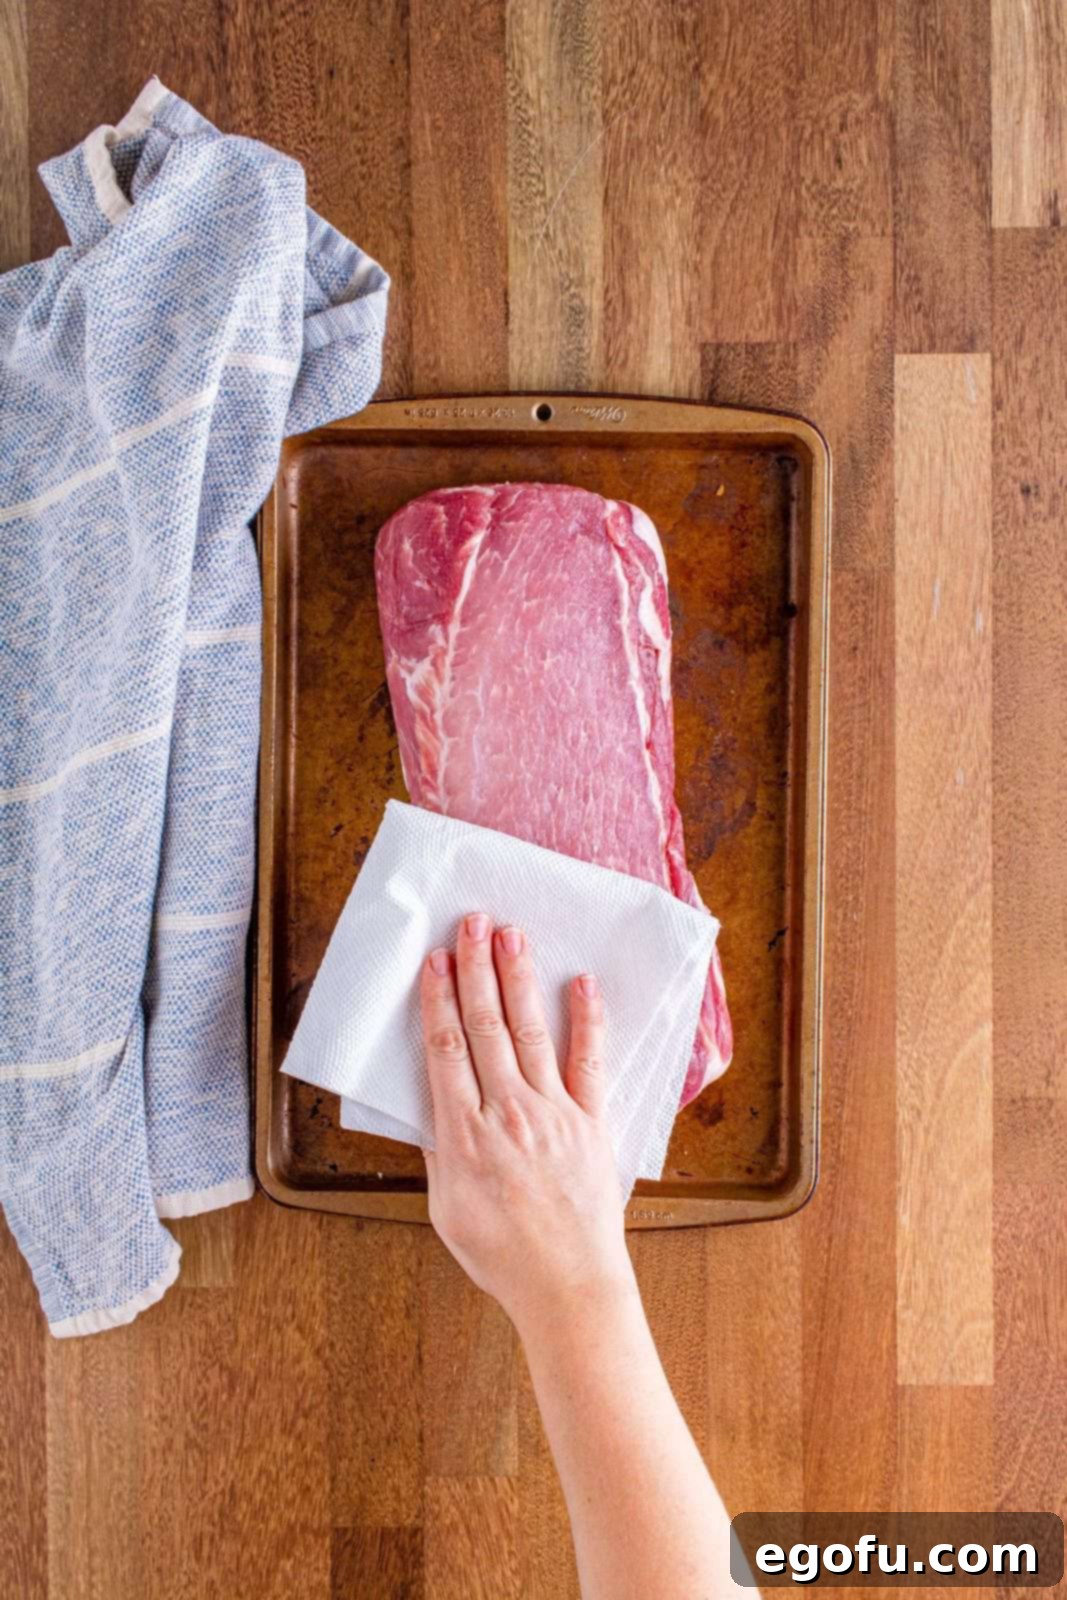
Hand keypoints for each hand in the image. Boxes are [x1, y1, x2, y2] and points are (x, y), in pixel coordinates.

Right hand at [419, 913, 635, 1334]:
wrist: (568, 1287)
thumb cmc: (502, 1255)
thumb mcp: (446, 1210)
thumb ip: (437, 1152)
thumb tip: (428, 1106)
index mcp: (465, 1137)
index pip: (446, 1051)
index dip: (438, 1001)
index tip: (434, 961)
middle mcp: (508, 1115)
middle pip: (486, 1028)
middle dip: (476, 969)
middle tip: (471, 922)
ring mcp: (554, 1115)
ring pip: (530, 1033)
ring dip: (519, 979)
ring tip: (512, 935)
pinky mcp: (591, 1123)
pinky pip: (589, 1063)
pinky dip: (587, 1020)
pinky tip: (582, 983)